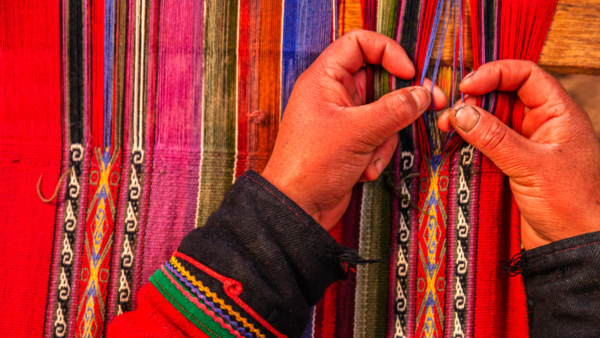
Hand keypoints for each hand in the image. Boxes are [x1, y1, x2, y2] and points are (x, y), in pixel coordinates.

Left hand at [262, 30, 445, 230]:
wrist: (298, 208)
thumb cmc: (311, 165)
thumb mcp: (357, 132)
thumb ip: (394, 109)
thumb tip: (422, 94)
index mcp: (325, 79)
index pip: (360, 44)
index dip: (388, 52)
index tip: (410, 73)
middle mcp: (334, 95)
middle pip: (379, 80)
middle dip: (399, 101)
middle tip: (426, 106)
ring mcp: (344, 119)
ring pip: (384, 112)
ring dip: (385, 137)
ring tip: (369, 156)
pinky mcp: (351, 142)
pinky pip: (379, 136)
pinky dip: (377, 154)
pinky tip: (363, 171)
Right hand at [438, 60, 599, 249]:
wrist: (571, 245)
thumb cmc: (570, 204)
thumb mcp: (532, 165)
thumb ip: (495, 138)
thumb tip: (462, 112)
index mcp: (558, 114)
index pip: (526, 76)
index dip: (495, 74)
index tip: (467, 86)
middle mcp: (541, 124)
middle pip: (502, 95)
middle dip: (475, 99)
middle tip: (453, 113)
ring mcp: (524, 144)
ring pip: (490, 119)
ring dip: (468, 121)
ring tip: (448, 129)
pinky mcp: (510, 164)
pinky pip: (485, 143)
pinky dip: (468, 141)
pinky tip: (454, 144)